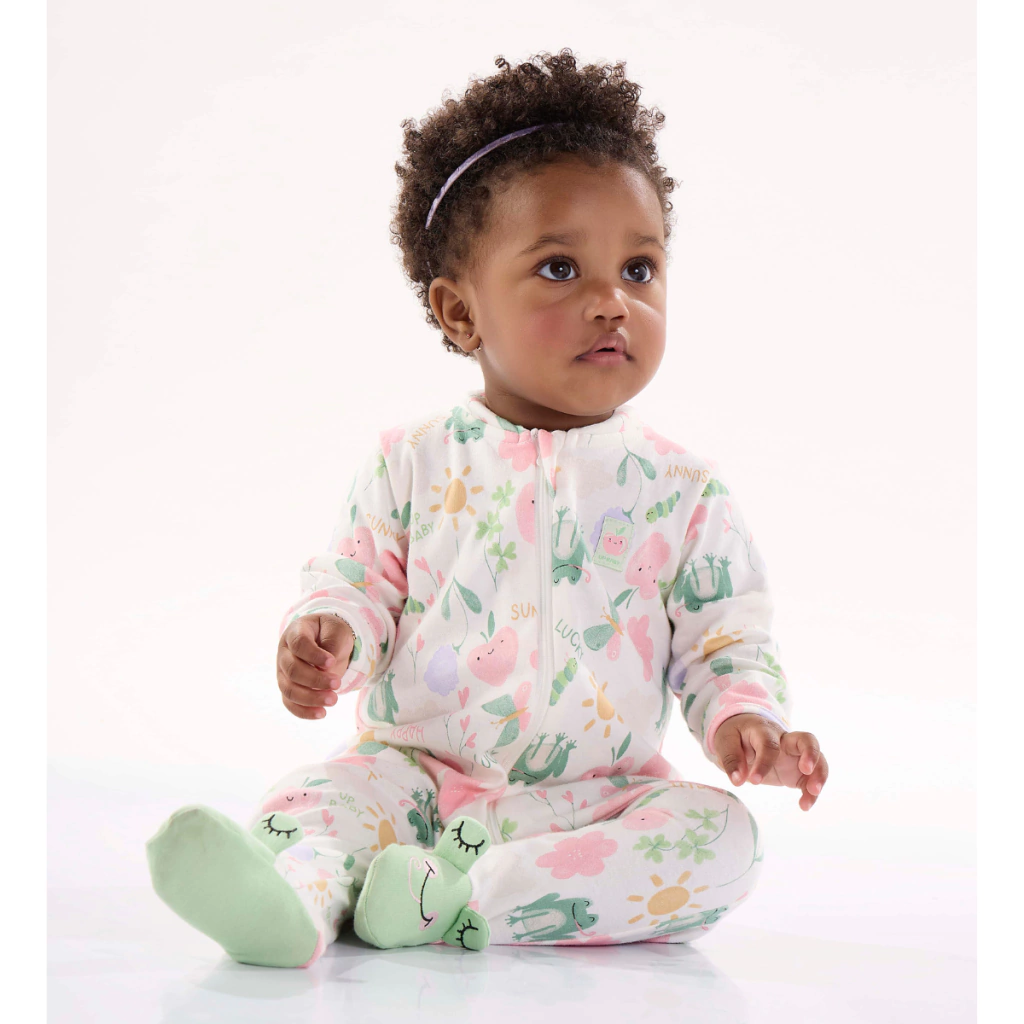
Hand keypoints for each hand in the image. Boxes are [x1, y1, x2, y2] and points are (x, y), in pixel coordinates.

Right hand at [276, 614, 353, 719]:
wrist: (327, 640)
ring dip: (311, 698)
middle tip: (337, 684)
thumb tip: (326, 670)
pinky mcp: (288, 688)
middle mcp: (284, 653)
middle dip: (315, 680)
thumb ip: (332, 645)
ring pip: (289, 690)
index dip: (313, 655)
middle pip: (292, 670)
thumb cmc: (331, 633)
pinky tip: (322, 713)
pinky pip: (290, 703)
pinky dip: (304, 711)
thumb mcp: (337, 631)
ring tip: (333, 700)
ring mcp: (283, 672)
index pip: (298, 644)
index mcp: (295, 632)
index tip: (332, 661)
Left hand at [713, 713, 828, 810]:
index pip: (769, 744)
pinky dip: (812, 792)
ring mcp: (795, 755)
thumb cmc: (735, 736)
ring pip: (818, 759)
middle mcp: (785, 740)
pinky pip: (811, 779)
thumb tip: (738, 780)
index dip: (764, 762)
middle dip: (811, 753)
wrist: (744, 733)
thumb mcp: (725, 741)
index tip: (753, 781)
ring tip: (813, 793)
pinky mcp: (798, 771)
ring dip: (819, 775)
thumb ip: (731, 759)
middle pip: (807, 740)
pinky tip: (804, 805)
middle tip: (806, 769)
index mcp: (764, 730)